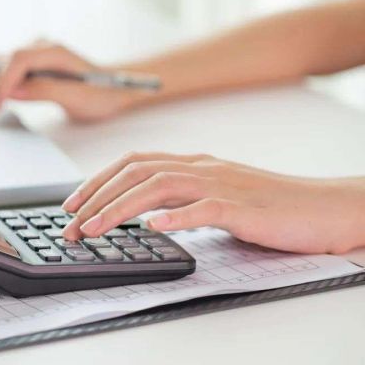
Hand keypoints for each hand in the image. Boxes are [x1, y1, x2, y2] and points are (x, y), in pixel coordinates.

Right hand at [0, 42, 140, 123]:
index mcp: (53, 51)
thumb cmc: (100, 93)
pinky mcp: (24, 69)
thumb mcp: (77, 96)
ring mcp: (28, 58)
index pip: (18, 59)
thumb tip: (11, 92)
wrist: (111, 88)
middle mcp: (37, 49)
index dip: (3, 82)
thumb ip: (45, 90)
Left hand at [61, 152, 364, 253]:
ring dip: (120, 208)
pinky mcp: (242, 207)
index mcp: (193, 164)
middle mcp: (201, 167)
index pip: (133, 163)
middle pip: (136, 172)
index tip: (72, 203)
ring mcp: (221, 184)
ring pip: (159, 187)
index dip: (97, 180)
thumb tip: (145, 211)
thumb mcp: (215, 195)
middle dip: (96, 197)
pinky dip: (176, 217)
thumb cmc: (268, 204)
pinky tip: (154, 228)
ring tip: (94, 229)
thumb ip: (181, 197)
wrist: (322, 206)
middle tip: (70, 224)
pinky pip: (204, 208)